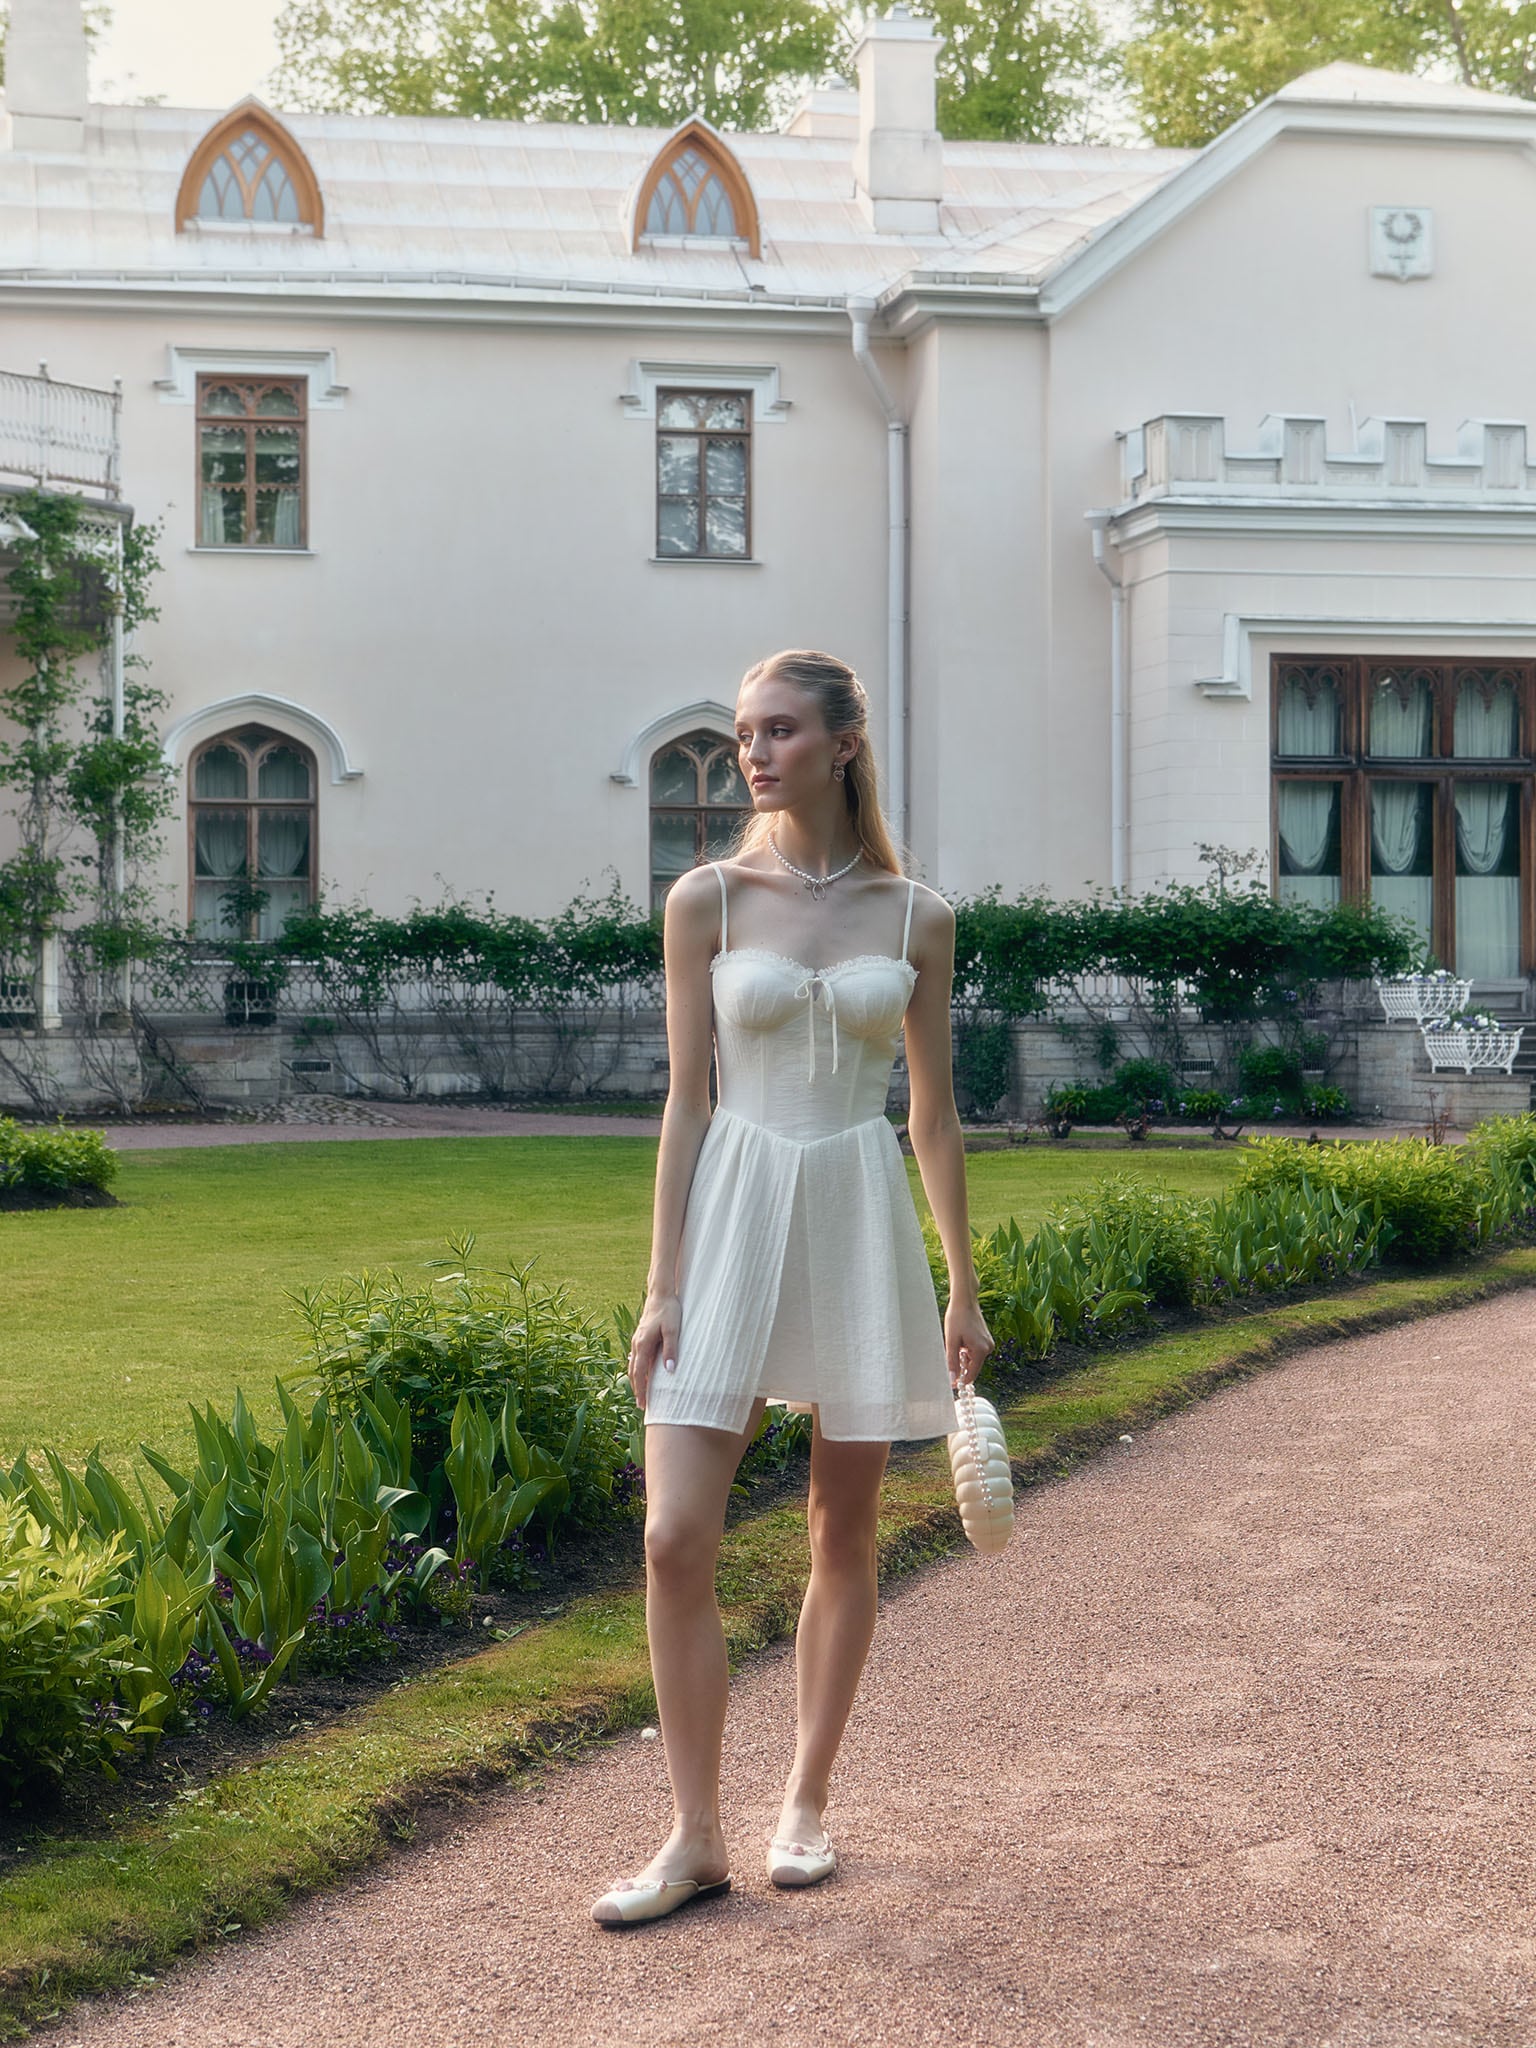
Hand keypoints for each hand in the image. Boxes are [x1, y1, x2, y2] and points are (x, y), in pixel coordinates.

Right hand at [627, 1292, 679, 1407]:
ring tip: (642, 1393)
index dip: (641, 1390)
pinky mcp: (640, 1336)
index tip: (643, 1405)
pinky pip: (636, 1358)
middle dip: (637, 1389)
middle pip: (633, 1372)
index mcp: (642, 1344)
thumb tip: (669, 1371)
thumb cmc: (669, 1311)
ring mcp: (637, 1340)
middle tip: (642, 1406)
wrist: (661, 1294)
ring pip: (633, 1365)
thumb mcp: (673, 1330)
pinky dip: (638, 1369)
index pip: (639, 1373)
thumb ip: (671, 1350)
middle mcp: (636, 1344)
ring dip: (637, 1380)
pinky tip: (643, 1374)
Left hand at [944, 1299, 993, 1390]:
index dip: (960, 1380)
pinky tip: (960, 1340)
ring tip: (955, 1343)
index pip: (971, 1375)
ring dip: (963, 1357)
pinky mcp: (986, 1339)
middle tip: (949, 1354)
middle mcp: (988, 1348)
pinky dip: (967, 1351)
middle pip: (973, 1367)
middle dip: (961, 1366)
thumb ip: (952, 1362)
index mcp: (981, 1350)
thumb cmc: (957, 1318)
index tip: (950, 1383)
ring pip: (973, 1359)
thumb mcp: (951, 1341)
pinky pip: (975, 1352)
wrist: (964, 1300)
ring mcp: (988, 1343)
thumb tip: (952, 1379)